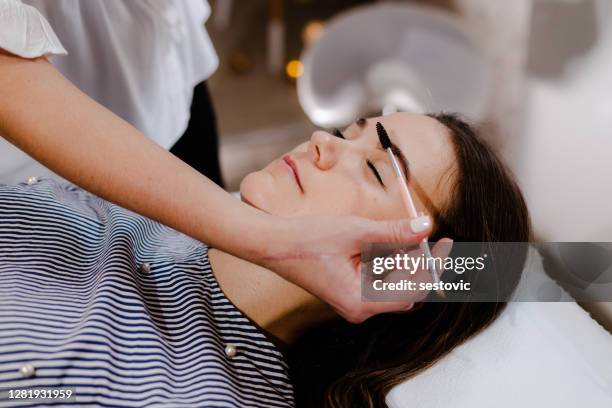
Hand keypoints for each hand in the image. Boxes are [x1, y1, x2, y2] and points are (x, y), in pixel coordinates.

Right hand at [258, 214, 452, 322]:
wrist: (273, 244)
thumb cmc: (307, 240)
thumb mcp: (355, 232)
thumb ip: (393, 232)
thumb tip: (425, 227)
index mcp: (362, 301)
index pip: (412, 288)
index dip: (432, 265)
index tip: (444, 242)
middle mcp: (360, 308)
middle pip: (406, 289)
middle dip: (421, 262)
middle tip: (429, 235)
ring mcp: (355, 300)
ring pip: (394, 284)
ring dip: (405, 260)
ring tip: (409, 234)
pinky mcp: (350, 290)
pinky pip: (379, 280)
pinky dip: (389, 261)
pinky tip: (390, 241)